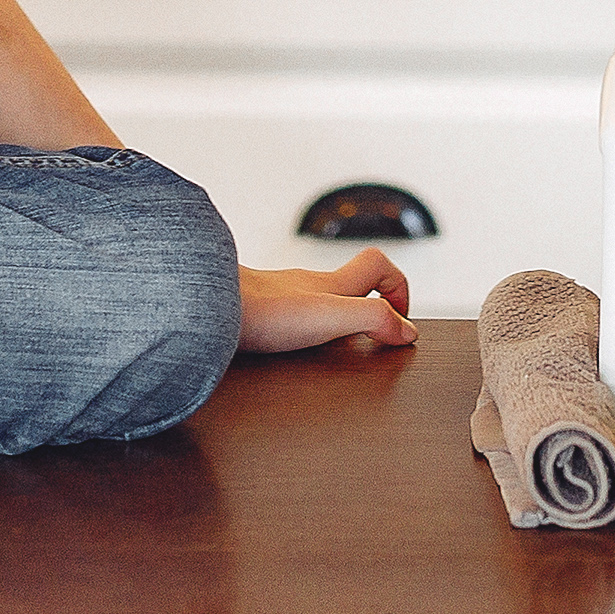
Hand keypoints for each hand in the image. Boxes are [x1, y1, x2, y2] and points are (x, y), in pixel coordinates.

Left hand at [237, 248, 415, 357]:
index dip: (398, 287)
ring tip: (342, 349)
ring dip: (338, 320)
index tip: (402, 322)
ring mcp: (282, 297)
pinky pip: (292, 316)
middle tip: (376, 337)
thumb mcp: (334, 316)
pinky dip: (306, 329)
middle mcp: (308, 285)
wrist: (207, 310)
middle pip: (350, 282)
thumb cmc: (264, 311)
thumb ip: (374, 319)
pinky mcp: (259, 313)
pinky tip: (297, 349)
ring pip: (320, 299)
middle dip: (371, 305)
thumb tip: (407, 332)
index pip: (378, 264)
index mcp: (332, 283)